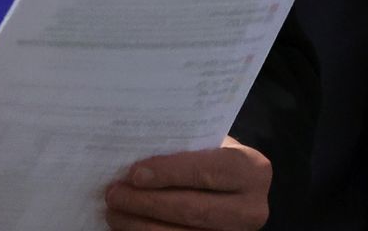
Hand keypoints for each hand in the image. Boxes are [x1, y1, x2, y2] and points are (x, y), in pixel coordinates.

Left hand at [103, 137, 272, 229]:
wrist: (235, 189)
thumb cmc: (213, 158)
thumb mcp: (209, 145)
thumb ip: (184, 147)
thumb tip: (133, 151)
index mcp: (253, 171)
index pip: (207, 171)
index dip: (170, 173)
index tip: (135, 174)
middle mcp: (252, 209)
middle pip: (193, 209)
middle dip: (148, 203)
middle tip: (114, 194)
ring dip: (141, 225)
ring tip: (114, 212)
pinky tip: (127, 227)